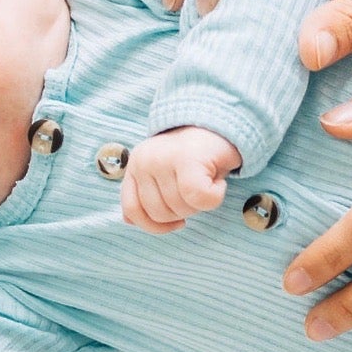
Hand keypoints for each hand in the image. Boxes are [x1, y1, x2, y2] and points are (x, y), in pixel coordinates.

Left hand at [120, 127, 242, 233]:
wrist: (222, 125)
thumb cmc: (196, 157)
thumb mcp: (164, 176)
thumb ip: (145, 195)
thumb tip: (129, 220)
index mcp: (135, 166)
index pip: (132, 210)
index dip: (155, 225)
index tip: (176, 222)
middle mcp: (144, 161)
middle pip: (160, 213)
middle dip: (184, 212)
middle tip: (197, 191)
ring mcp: (163, 158)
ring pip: (180, 207)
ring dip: (201, 205)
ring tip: (207, 182)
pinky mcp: (187, 158)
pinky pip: (198, 197)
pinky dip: (214, 197)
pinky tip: (218, 184)